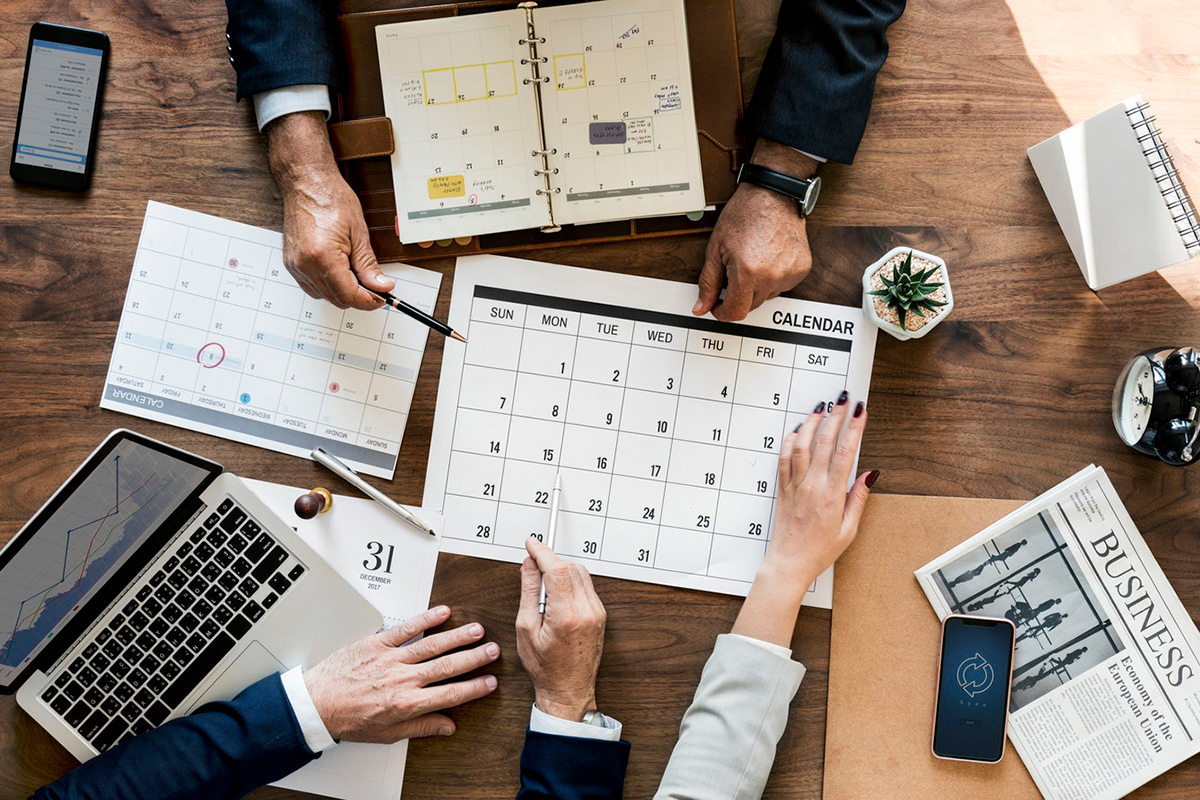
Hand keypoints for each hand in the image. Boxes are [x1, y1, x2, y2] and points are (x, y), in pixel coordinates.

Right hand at [265, 111, 394, 309]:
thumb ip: (369, 265)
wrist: (306, 182)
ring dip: (342, 292)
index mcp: (323, 256)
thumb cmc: (330, 198)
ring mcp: (295, 266)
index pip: (349, 295)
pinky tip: (338, 271)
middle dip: (358, 297)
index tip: (382, 297)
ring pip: (324, 296)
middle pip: (337, 299)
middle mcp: (305, 265)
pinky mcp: (291, 264)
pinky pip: (311, 287)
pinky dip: (327, 285)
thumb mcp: (359, 232)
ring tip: (356, 273)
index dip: (370, 301)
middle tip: (374, 285)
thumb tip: (381, 286)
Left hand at [304, 605, 499, 742]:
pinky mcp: (377, 644)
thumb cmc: (349, 719)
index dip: (474, 688)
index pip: (450, 694)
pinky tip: (442, 613)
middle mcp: (402, 680)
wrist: (317, 704)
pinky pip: (406, 629)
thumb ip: (421, 727)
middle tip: (493, 650)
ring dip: (458, 637)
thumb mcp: (388, 734)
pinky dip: (426, 619)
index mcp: (407, 704)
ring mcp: (391, 659)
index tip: (489, 682)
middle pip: (447, 666)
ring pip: (432, 645)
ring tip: (477, 630)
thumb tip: (447, 726)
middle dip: (474, 658)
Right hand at [515, 538, 606, 721]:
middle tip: (532, 573)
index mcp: (567, 614)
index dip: (542, 551)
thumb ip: (528, 592)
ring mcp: (597, 612)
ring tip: (544, 593)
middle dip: (550, 563)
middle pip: (570, 567)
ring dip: (561, 572)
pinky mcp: (600, 614)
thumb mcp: (526, 628)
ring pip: (581, 573)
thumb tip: (529, 565)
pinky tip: (557, 599)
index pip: (557, 568)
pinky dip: (571, 583)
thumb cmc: (545, 667)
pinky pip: (586, 586)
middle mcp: (587, 610)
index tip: (531, 544)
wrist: (569, 691)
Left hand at [693, 140, 818, 321]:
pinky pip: (783, 286)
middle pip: (750, 306)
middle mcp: (772, 276)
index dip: (722, 312)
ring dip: (756, 286)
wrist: (773, 194)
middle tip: (733, 272)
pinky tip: (767, 258)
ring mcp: (790, 273)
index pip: (735, 312)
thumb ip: (708, 282)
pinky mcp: (802, 269)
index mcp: (748, 272)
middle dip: (738, 295)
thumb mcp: (716, 248)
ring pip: (767, 296)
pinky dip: (772, 278)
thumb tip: (701, 307)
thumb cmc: (745, 214)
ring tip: (752, 260)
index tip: (718, 305)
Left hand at [731, 394, 876, 646]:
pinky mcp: (783, 488)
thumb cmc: (820, 550)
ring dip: (811, 422)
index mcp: (831, 495)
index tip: (861, 411)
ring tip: (821, 407)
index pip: (844, 453)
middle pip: (823, 442)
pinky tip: (796, 430)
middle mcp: (811, 485)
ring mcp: (794, 485)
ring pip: (801, 445)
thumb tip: (871, 473)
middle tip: (844, 399)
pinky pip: (784, 458)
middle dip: (835, 416)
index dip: (854, 428)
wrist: (789, 562)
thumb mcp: (849, 529)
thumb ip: (859, 498)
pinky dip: (790, 440)